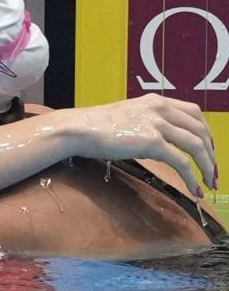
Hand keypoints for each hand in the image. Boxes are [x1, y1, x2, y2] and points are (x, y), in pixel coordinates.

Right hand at [55, 94, 216, 195]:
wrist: (78, 129)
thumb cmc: (95, 126)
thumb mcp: (127, 116)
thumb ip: (146, 123)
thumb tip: (158, 143)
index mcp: (156, 101)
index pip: (194, 113)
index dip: (206, 133)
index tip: (207, 150)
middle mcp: (161, 108)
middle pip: (200, 130)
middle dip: (211, 153)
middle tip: (212, 171)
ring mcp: (157, 124)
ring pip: (196, 146)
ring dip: (207, 166)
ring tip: (209, 183)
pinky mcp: (152, 142)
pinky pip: (181, 161)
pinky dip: (192, 177)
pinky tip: (194, 189)